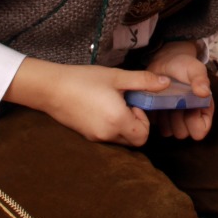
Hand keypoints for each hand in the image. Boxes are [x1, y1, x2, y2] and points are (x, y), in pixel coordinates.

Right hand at [5, 57, 172, 145]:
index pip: (143, 136)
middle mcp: (107, 135)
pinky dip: (111, 126)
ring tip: (113, 104)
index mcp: (117, 121)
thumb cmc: (85, 80)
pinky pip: (107, 137)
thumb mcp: (117, 77)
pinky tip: (102, 108)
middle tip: (126, 104)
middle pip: (133, 141)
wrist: (51, 88)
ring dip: (124, 125)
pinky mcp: (86, 136)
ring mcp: (95, 138)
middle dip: (136, 124)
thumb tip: (166, 83)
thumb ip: (144, 81)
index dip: (144, 121)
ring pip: (120, 139)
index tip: (135, 104)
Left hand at [145, 41, 214, 140]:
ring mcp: (173, 120)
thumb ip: (200, 79)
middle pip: (183, 134)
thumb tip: (204, 93)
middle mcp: (190, 118)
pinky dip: (156, 116)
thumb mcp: (194, 68)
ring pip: (169, 132)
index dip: (193, 121)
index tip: (188, 106)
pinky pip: (156, 126)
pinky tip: (157, 103)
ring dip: (166, 118)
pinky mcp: (159, 118)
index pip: (200, 130)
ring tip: (166, 101)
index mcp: (203, 109)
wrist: (165, 62)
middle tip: (175, 101)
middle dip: (177, 118)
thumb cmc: (184, 65)